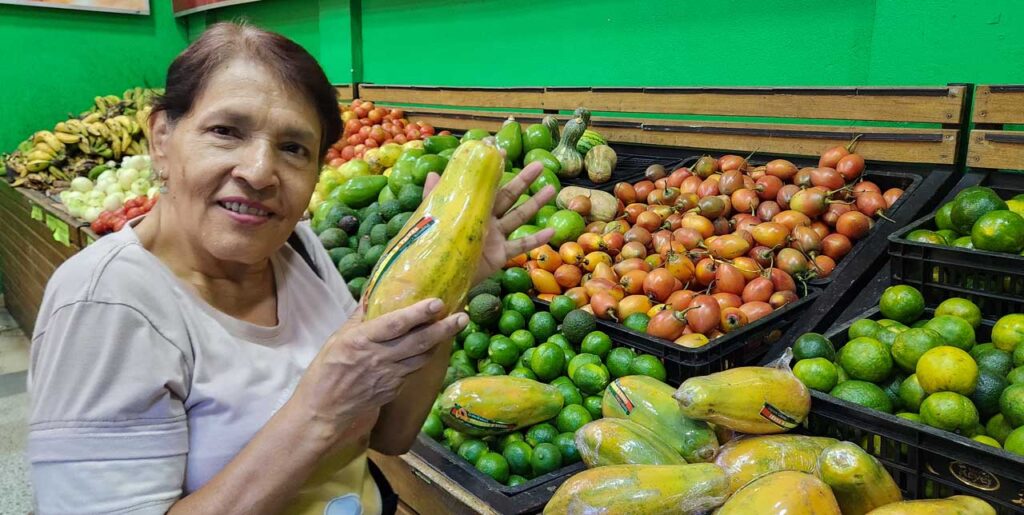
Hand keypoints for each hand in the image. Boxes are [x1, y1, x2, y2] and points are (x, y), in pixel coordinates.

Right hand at [290, 298, 467, 443]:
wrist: (324, 410)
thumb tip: (374, 294)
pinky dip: (425, 357)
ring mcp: (389, 376)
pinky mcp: (394, 389)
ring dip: (440, 343)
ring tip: (454, 327)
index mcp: (361, 341)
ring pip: (422, 357)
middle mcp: (379, 358)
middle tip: (463, 316)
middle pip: (419, 341)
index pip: (396, 324)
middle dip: (444, 328)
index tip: (438, 302)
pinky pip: (414, 370)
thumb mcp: (337, 338)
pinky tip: (433, 347)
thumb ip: (359, 318)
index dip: (419, 313)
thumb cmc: (326, 371)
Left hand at [424, 161, 555, 283]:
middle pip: (509, 196)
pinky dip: (536, 240)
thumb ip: (434, 197)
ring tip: (551, 189)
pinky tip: (552, 232)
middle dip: (524, 181)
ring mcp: (496, 237)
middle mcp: (487, 220)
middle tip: (539, 165)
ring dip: (536, 203)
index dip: (496, 170)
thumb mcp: (433, 218)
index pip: (487, 185)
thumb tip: (432, 172)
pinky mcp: (500, 255)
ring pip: (520, 216)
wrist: (437, 277)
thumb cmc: (435, 246)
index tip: (505, 152)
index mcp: (472, 208)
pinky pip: (521, 246)